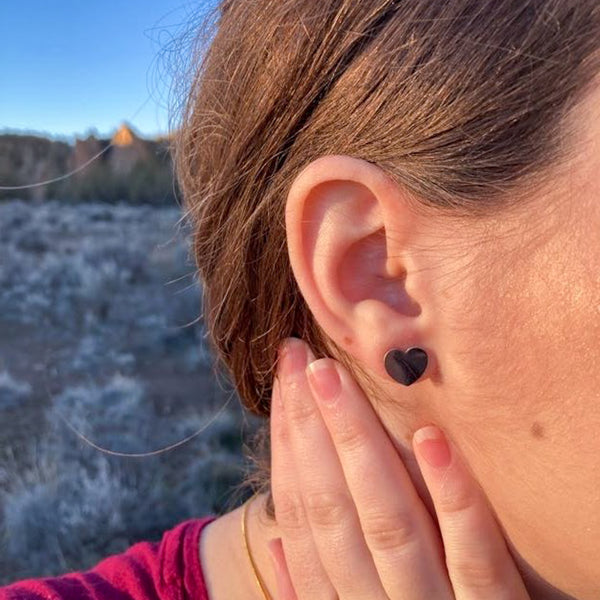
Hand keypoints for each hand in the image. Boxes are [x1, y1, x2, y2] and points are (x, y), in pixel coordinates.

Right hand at [268, 337, 529, 599]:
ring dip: (359, 446)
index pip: (300, 515)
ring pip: (389, 521)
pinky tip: (430, 439)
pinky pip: (474, 556)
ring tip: (336, 379)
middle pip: (333, 508)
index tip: (284, 383)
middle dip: (311, 429)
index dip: (285, 445)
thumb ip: (310, 590)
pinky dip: (452, 497)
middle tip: (301, 359)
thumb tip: (271, 538)